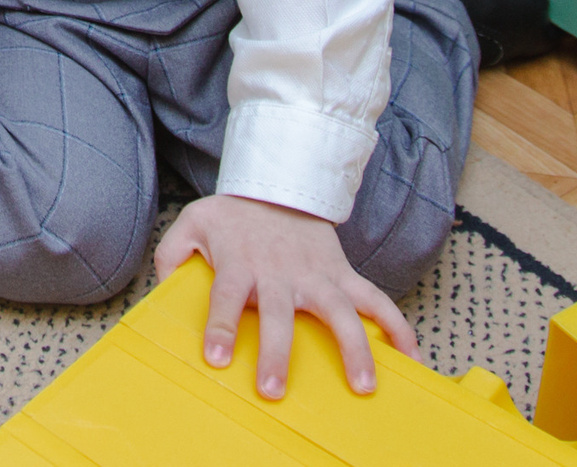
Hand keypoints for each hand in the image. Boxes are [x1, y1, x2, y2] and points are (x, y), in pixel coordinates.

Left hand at [153, 194, 413, 399]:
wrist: (281, 186)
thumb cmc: (234, 215)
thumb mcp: (194, 221)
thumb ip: (172, 252)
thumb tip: (164, 285)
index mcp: (241, 264)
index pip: (226, 297)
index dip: (221, 327)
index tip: (217, 358)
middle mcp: (281, 273)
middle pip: (280, 315)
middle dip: (277, 352)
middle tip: (273, 389)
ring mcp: (317, 276)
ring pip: (341, 312)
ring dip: (355, 349)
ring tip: (364, 386)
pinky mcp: (343, 276)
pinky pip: (376, 301)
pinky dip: (398, 328)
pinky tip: (411, 358)